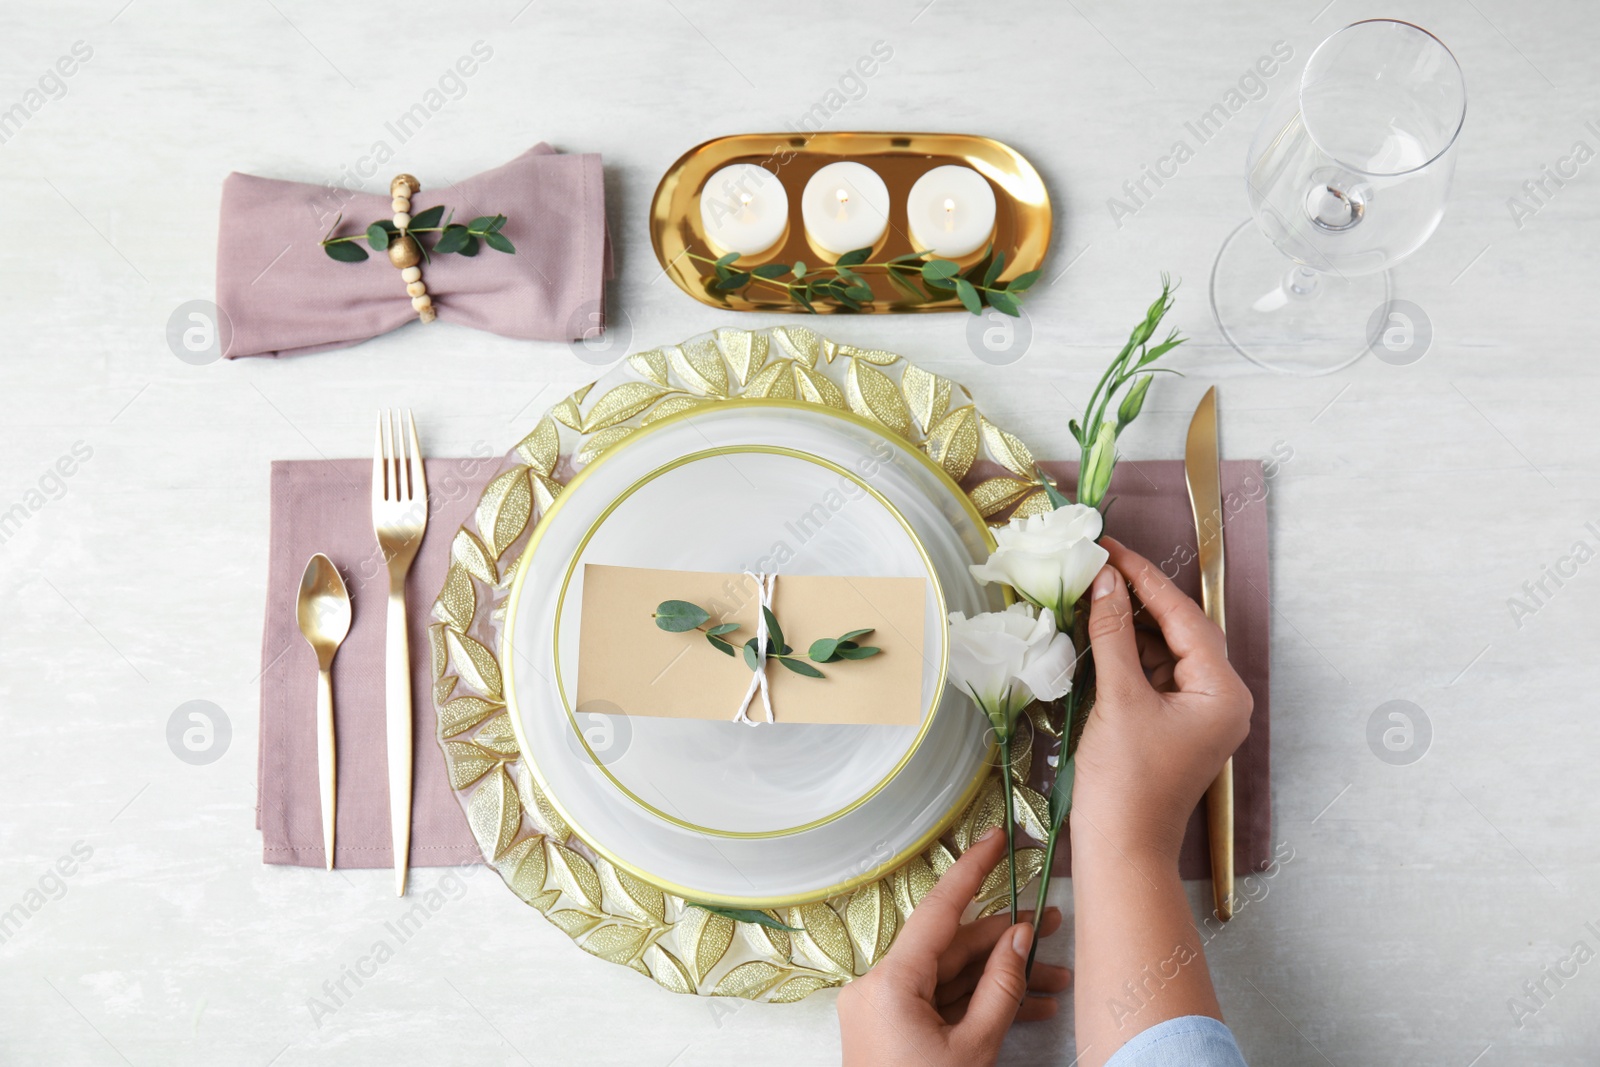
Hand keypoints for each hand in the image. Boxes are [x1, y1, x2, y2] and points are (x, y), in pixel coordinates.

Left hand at [836, 827, 1071, 1066]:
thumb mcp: (975, 1048)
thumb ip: (1001, 988)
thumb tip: (1021, 937)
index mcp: (889, 983)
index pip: (940, 911)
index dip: (973, 871)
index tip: (998, 838)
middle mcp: (878, 988)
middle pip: (952, 948)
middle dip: (1007, 941)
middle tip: (1057, 928)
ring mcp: (884, 1010)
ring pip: (951, 978)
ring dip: (1003, 977)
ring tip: (1058, 979)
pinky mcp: (893, 1031)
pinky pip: (940, 1004)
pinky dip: (980, 1003)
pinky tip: (1032, 1007)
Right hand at [1070, 538, 1252, 860]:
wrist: (1122, 850)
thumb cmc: (1126, 783)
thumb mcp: (1118, 699)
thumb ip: (1112, 634)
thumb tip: (1105, 581)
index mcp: (1222, 691)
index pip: (1184, 616)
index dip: (1145, 578)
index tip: (1110, 548)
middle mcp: (1221, 699)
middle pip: (1180, 629)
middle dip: (1139, 597)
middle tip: (1099, 565)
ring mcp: (1200, 714)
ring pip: (1166, 651)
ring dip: (1130, 624)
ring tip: (1092, 593)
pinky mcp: (1176, 726)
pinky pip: (1156, 675)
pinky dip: (1128, 654)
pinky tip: (1098, 634)